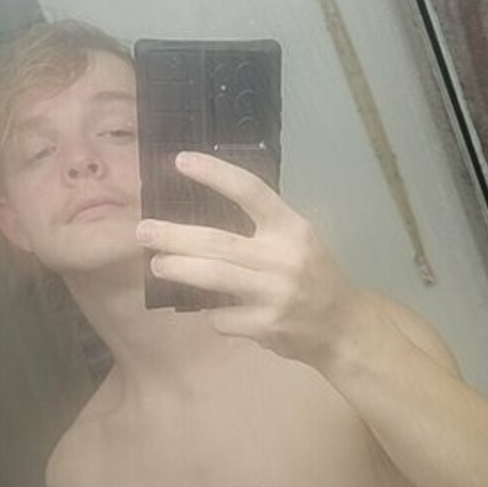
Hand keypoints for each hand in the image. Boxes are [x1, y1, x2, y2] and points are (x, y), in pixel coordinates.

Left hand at [137, 152, 357, 365]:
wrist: (343, 326)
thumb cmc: (313, 276)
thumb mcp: (297, 241)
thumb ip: (260, 229)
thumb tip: (200, 225)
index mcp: (292, 228)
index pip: (250, 191)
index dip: (214, 174)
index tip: (180, 161)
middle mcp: (284, 258)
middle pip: (218, 242)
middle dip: (175, 236)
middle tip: (144, 230)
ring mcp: (274, 294)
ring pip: (214, 277)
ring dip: (179, 269)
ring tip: (157, 264)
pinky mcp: (266, 325)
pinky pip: (223, 317)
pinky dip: (213, 314)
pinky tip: (217, 311)